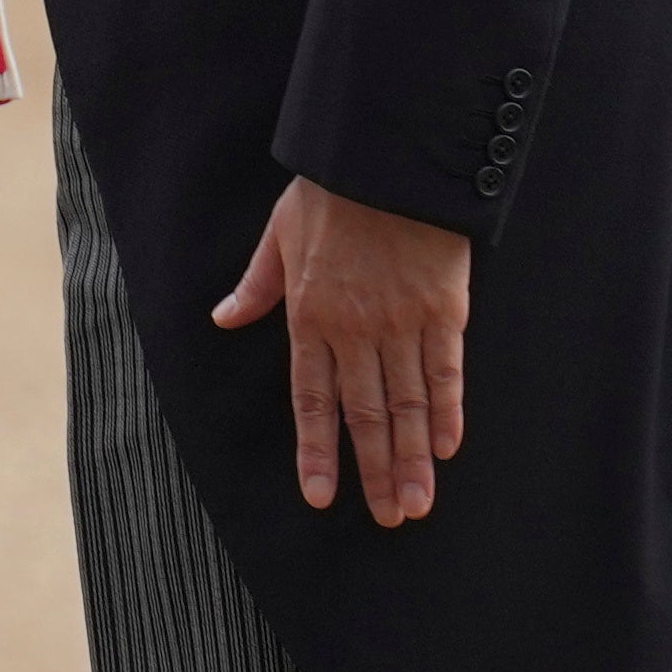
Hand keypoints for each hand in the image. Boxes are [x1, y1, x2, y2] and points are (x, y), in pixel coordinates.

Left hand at [216, 175, 469, 525]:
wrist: (385, 154)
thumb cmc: (330, 191)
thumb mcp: (279, 233)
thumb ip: (256, 285)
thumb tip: (223, 317)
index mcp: (309, 317)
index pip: (313, 401)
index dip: (318, 452)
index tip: (322, 496)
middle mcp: (355, 330)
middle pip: (367, 415)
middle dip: (376, 472)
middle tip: (389, 518)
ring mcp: (402, 323)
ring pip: (408, 404)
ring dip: (413, 458)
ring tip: (418, 502)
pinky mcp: (443, 308)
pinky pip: (446, 370)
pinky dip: (448, 410)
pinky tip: (448, 447)